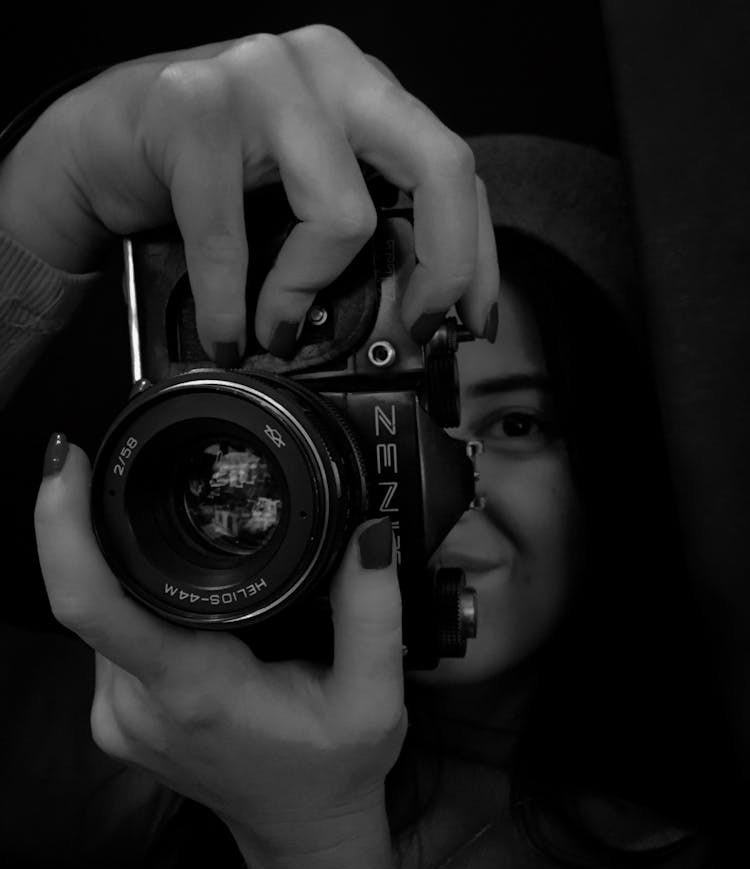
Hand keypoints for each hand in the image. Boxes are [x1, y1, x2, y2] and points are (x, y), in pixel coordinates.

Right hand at [0, 25, 498, 359]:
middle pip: (438, 168)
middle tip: (416, 327)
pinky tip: (226, 333)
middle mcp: (329, 68)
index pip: (455, 169)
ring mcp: (263, 77)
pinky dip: (230, 306)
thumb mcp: (301, 189)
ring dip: (304, 296)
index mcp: (365, 89)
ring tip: (276, 330)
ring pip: (341, 214)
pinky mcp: (195, 108)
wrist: (99, 140)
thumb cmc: (206, 172)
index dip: (475, 254)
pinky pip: (233, 240)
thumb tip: (409, 309)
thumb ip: (357, 221)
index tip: (469, 321)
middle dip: (444, 268)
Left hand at [34, 438, 406, 868]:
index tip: (67, 464)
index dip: (62, 528)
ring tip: (193, 552)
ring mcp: (116, 716)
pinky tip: (185, 599)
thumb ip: (373, 613)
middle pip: (96, 592)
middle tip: (150, 478)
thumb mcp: (375, 698)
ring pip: (103, 613)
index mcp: (193, 690)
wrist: (302, 832)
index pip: (94, 605)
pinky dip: (137, 605)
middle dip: (112, 530)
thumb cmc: (335, 771)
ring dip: (132, 571)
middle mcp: (135, 704)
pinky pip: (111, 637)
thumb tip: (368, 534)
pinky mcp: (114, 717)